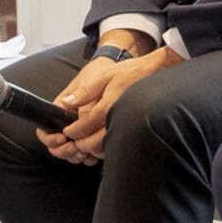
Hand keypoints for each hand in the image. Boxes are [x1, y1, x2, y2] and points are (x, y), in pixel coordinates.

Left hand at [37, 47, 180, 164]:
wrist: (154, 73)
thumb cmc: (130, 72)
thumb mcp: (104, 76)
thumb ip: (85, 91)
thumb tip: (67, 102)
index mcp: (108, 106)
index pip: (85, 126)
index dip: (74, 131)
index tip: (67, 131)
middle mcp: (117, 119)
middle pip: (94, 142)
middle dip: (81, 144)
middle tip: (74, 141)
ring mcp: (126, 125)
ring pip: (106, 147)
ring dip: (93, 149)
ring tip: (84, 143)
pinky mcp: (132, 128)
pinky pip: (117, 143)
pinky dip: (105, 147)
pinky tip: (100, 141)